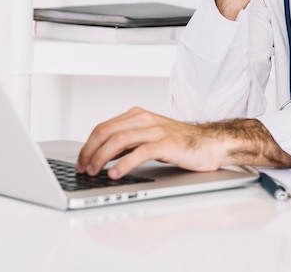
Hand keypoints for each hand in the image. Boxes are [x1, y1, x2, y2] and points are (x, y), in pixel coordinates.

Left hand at [76, 107, 226, 178]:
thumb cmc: (180, 142)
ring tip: (94, 171)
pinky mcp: (166, 143)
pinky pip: (140, 151)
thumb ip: (128, 143)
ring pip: (119, 140)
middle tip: (83, 168)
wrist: (209, 143)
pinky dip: (124, 163)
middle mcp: (144, 119)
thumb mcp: (149, 138)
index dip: (88, 145)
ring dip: (101, 157)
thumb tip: (102, 155)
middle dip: (90, 150)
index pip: (103, 127)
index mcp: (138, 115)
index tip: (80, 161)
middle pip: (106, 131)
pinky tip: (115, 174)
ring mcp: (155, 130)